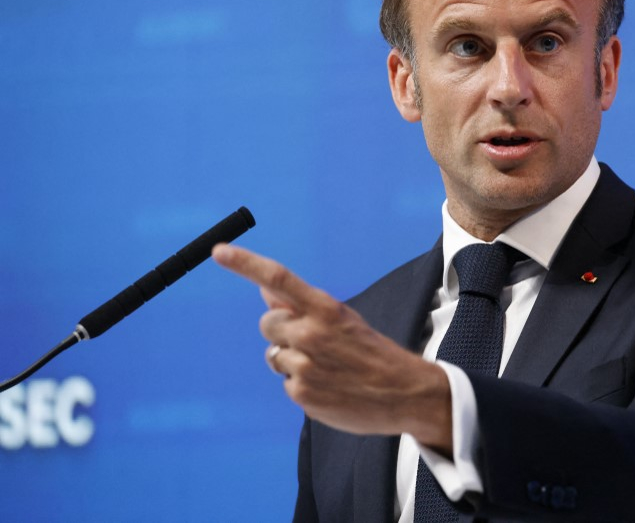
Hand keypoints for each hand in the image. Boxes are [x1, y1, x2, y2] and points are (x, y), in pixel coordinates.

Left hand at [212, 243, 452, 452]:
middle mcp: (310, 333)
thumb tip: (265, 288)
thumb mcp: (344, 319)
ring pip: (274, 355)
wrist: (404, 393)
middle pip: (267, 322)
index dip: (245, 264)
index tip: (219, 251)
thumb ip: (303, 306)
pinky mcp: (301, 393)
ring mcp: (303, 365)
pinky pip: (286, 381)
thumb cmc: (372, 352)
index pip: (278, 279)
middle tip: (314, 342)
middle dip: (283, 329)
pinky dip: (302, 383)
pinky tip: (328, 386)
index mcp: (325, 309)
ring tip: (327, 367)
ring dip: (292, 359)